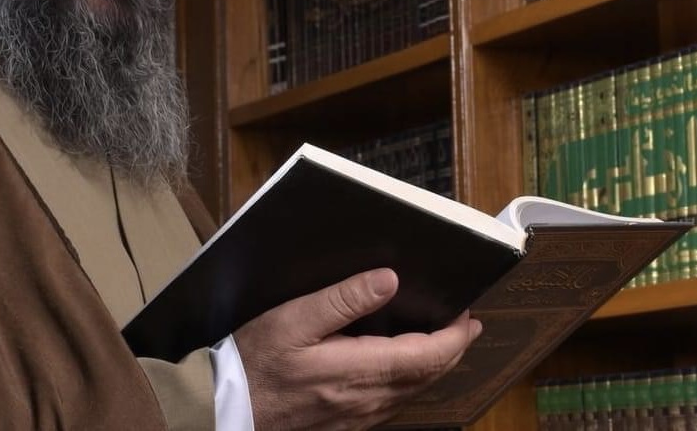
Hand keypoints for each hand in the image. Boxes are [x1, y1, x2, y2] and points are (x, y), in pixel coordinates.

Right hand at [233, 267, 482, 430]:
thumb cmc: (256, 359)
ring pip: (411, 394)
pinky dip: (410, 382)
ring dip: (433, 367)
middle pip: (424, 378)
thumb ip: (343, 299)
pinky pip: (391, 404)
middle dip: (451, 351)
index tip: (468, 315)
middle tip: (467, 325)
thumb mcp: (294, 318)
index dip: (452, 338)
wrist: (227, 409)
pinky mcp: (345, 425)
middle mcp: (366, 400)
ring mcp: (357, 418)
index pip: (424, 357)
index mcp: (358, 370)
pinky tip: (403, 368)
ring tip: (444, 342)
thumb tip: (390, 280)